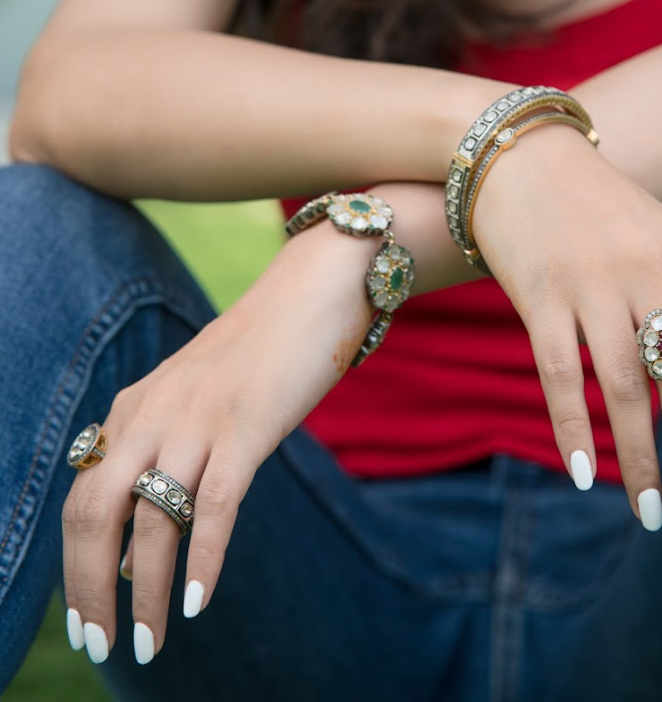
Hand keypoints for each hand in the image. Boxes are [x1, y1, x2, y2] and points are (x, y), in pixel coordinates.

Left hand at [62, 221, 376, 663]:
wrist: (309, 294)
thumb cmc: (260, 351)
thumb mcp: (196, 397)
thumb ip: (168, 445)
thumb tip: (154, 520)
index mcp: (134, 408)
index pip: (81, 497)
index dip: (75, 564)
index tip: (84, 614)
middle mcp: (151, 414)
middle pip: (95, 514)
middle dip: (89, 589)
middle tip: (99, 646)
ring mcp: (198, 419)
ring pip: (153, 520)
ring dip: (143, 593)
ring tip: (149, 644)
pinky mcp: (246, 427)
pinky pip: (215, 506)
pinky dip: (204, 559)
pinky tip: (197, 601)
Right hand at [472, 124, 661, 537]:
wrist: (522, 158)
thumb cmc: (597, 208)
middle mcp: (651, 274)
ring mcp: (593, 285)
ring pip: (624, 390)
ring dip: (638, 459)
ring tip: (645, 511)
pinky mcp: (539, 296)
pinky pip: (560, 375)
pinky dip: (572, 429)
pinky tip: (581, 473)